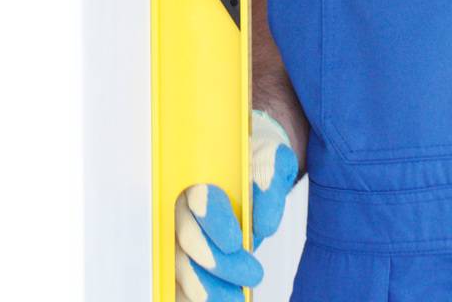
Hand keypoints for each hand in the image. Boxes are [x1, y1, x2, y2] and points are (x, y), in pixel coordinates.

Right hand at [174, 112, 296, 299]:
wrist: (253, 170)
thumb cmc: (260, 164)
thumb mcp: (274, 163)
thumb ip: (270, 184)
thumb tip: (264, 226)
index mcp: (203, 173)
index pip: (200, 197)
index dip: (214, 221)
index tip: (236, 243)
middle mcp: (182, 204)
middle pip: (187, 238)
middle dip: (217, 262)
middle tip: (253, 275)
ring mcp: (177, 232)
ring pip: (180, 264)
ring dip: (205, 288)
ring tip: (236, 299)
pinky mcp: (182, 255)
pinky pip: (177, 281)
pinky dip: (191, 296)